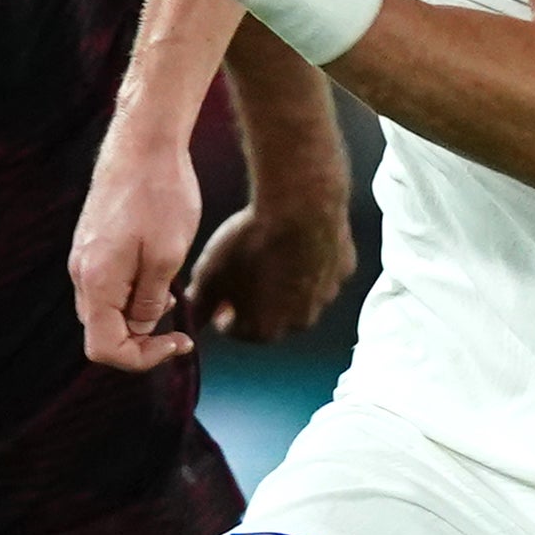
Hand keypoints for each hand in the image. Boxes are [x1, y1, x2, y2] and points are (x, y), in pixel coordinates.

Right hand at [71, 127, 207, 371]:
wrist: (143, 141)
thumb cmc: (159, 195)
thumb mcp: (167, 256)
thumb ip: (149, 300)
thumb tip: (140, 328)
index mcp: (96, 282)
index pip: (104, 349)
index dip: (141, 359)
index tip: (177, 341)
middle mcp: (81, 273)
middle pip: (102, 332)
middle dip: (140, 339)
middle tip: (177, 326)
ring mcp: (84, 256)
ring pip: (105, 309)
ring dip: (137, 314)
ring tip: (171, 294)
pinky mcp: (92, 242)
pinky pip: (107, 284)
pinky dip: (131, 292)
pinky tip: (158, 272)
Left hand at [180, 180, 352, 345]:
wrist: (300, 204)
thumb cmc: (250, 242)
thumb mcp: (210, 274)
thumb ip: (200, 304)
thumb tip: (191, 320)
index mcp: (266, 329)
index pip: (237, 330)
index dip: (223, 310)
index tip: (219, 290)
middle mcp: (301, 321)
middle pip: (273, 315)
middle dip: (257, 299)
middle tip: (245, 269)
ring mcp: (327, 295)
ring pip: (301, 292)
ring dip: (286, 280)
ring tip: (271, 251)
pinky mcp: (344, 268)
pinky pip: (322, 269)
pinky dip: (310, 259)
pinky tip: (297, 237)